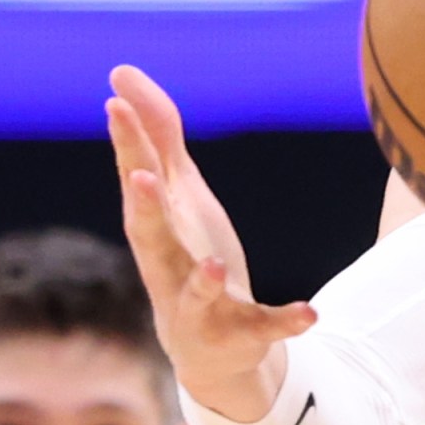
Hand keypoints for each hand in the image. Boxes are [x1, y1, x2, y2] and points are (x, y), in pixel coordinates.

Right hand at [108, 65, 312, 420]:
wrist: (208, 351)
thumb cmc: (186, 256)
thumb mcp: (180, 194)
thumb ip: (159, 137)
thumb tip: (121, 73)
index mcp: (157, 229)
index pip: (137, 181)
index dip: (127, 144)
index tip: (114, 103)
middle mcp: (169, 267)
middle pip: (150, 238)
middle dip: (144, 209)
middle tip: (139, 178)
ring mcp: (201, 307)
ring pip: (196, 294)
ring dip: (203, 281)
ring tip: (214, 264)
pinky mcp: (240, 335)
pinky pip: (264, 328)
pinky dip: (285, 322)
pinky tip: (310, 312)